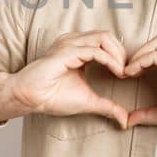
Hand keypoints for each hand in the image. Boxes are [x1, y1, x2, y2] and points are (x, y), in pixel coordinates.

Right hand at [0, 30, 129, 127]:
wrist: (29, 98)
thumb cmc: (51, 97)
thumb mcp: (88, 102)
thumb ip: (108, 107)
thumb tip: (125, 121)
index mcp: (79, 49)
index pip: (107, 42)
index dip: (121, 56)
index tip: (127, 75)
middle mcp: (75, 42)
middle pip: (108, 36)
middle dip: (122, 53)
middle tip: (127, 72)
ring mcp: (70, 44)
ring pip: (104, 38)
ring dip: (118, 55)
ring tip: (122, 72)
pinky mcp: (66, 52)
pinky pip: (95, 51)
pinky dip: (110, 60)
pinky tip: (116, 72)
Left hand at [122, 35, 156, 136]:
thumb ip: (150, 113)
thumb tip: (129, 120)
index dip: (146, 55)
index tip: (133, 72)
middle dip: (140, 51)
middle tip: (127, 69)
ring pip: (156, 43)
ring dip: (138, 55)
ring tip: (128, 70)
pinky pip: (156, 55)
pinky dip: (141, 61)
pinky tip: (132, 72)